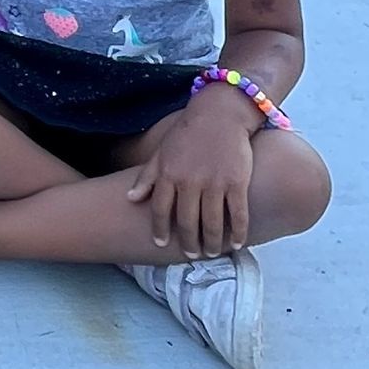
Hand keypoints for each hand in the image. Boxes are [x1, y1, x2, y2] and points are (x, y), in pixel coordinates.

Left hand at [126, 94, 256, 257]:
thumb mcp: (162, 152)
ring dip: (211, 242)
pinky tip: (236, 244)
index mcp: (169, 174)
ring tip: (210, 252)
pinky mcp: (237, 182)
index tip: (160, 243)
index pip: (160, 210)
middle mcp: (190, 182)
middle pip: (187, 222)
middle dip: (188, 242)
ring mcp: (215, 183)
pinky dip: (238, 233)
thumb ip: (147, 177)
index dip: (160, 229)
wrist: (220, 114)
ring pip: (212, 223)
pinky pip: (238, 214)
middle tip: (191, 254)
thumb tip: (131, 199)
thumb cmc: (188, 133)